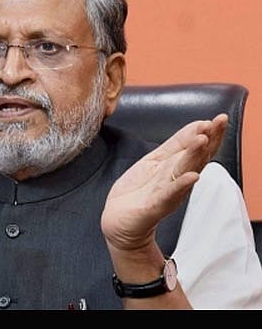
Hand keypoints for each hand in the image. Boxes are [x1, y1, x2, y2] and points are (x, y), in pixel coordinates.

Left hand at [101, 113, 227, 252]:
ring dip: (194, 156)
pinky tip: (191, 177)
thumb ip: (175, 145)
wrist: (119, 220)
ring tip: (203, 141)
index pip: (195, 147)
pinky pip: (169, 194)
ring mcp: (167, 192)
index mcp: (174, 166)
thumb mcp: (155, 161)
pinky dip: (180, 185)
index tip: (219, 118)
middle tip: (220, 123)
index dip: (207, 132)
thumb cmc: (138, 192)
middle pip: (196, 157)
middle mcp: (175, 178)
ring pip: (184, 171)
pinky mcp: (155, 205)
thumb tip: (197, 126)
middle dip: (209, 139)